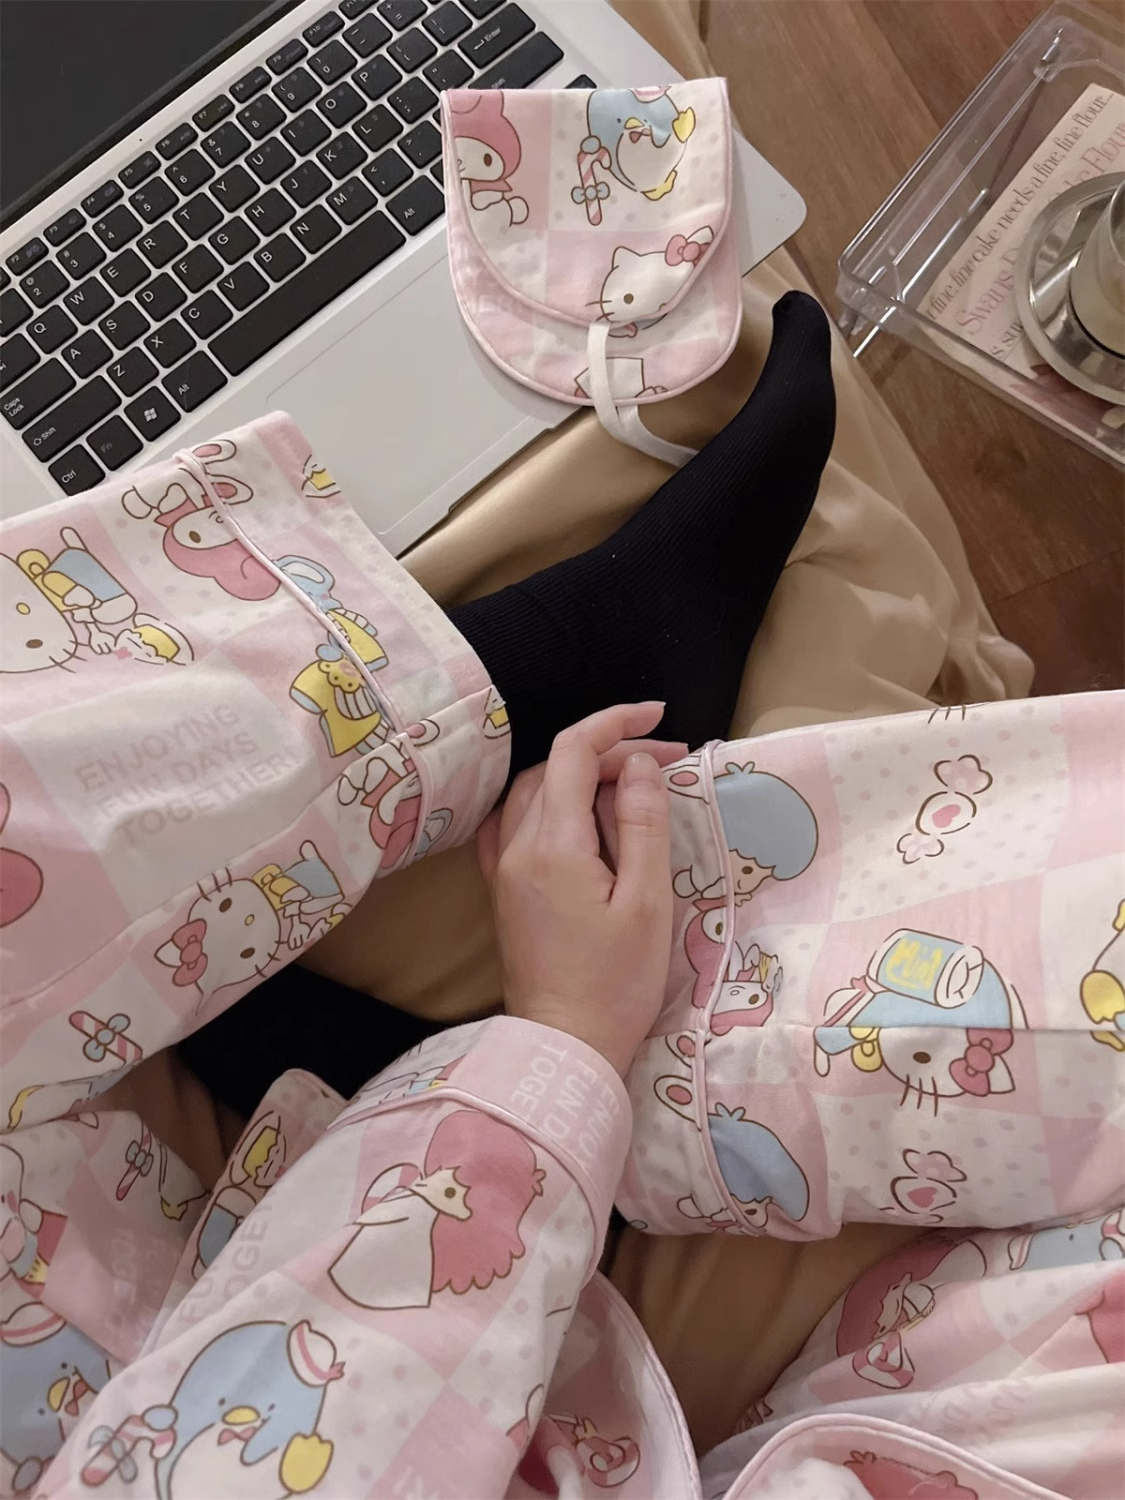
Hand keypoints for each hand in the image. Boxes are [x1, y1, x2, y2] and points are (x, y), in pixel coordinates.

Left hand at [477, 703, 679, 1076]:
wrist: (565, 1046)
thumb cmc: (617, 982)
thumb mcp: (648, 902)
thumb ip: (642, 824)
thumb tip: (640, 764)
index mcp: (554, 845)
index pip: (575, 751)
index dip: (616, 723)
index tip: (660, 719)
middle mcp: (518, 847)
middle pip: (556, 767)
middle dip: (609, 752)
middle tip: (664, 767)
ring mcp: (504, 869)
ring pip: (535, 791)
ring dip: (580, 774)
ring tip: (631, 790)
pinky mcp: (503, 891)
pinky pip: (515, 822)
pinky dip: (549, 801)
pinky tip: (576, 815)